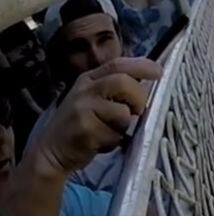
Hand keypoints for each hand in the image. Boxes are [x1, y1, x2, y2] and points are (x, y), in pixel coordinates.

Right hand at [32, 57, 162, 175]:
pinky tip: (102, 142)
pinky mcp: (85, 128)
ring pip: (122, 111)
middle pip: (124, 82)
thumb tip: (147, 86)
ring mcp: (83, 107)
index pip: (118, 64)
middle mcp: (85, 89)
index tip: (158, 71)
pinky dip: (115, 141)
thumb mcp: (95, 101)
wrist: (52, 150)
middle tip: (135, 113)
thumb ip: (116, 91)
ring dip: (125, 125)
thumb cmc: (82, 126)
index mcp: (90, 79)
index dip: (141, 66)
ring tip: (112, 131)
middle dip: (138, 99)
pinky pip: (115, 133)